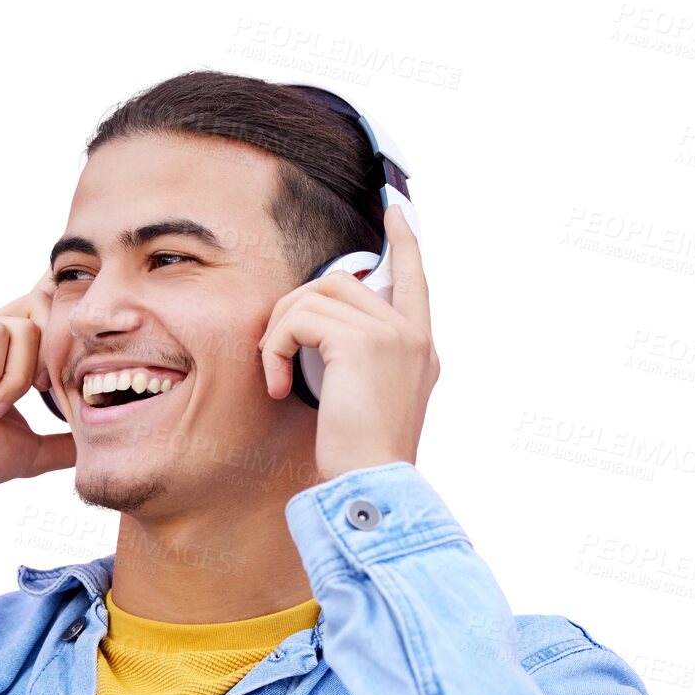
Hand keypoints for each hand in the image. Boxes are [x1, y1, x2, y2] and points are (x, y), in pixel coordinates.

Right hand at [0, 271, 74, 498]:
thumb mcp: (28, 452)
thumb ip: (61, 444)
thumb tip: (93, 445)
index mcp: (3, 364)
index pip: (45, 333)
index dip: (59, 352)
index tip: (48, 393)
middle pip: (45, 323)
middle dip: (43, 369)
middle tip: (28, 399)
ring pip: (26, 330)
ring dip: (15, 379)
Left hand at [258, 204, 438, 477]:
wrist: (372, 484)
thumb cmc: (360, 458)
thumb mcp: (369, 403)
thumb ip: (360, 361)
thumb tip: (319, 330)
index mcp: (419, 349)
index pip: (415, 278)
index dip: (406, 241)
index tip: (395, 209)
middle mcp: (412, 335)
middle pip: (342, 281)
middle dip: (295, 308)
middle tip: (275, 350)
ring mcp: (391, 335)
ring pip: (316, 294)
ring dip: (280, 330)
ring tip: (275, 372)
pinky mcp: (361, 342)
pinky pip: (299, 319)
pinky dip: (276, 348)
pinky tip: (278, 386)